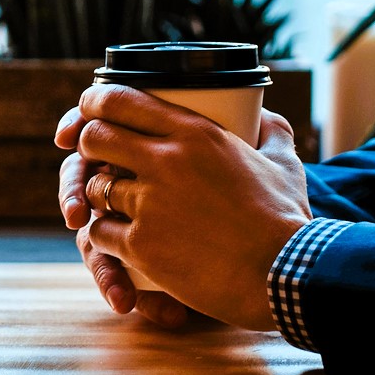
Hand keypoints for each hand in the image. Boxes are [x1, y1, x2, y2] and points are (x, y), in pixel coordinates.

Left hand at [61, 86, 311, 330]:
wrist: (284, 274)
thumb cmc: (285, 220)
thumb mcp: (283, 163)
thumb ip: (271, 131)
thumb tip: (264, 114)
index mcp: (196, 132)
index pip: (121, 99)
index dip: (95, 102)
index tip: (90, 108)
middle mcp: (166, 160)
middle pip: (96, 136)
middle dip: (88, 145)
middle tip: (97, 159)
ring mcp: (149, 203)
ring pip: (95, 188)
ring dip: (99, 196)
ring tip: (114, 206)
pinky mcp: (142, 245)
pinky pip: (100, 233)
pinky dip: (105, 237)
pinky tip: (120, 242)